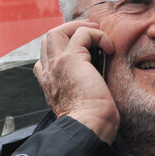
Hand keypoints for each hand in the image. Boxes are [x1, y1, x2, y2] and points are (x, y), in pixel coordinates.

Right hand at [33, 20, 118, 143]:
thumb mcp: (79, 103)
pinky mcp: (71, 59)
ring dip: (80, 28)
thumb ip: (80, 88)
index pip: (45, 59)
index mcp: (49, 83)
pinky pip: (83, 34)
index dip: (62, 50)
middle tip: (90, 35)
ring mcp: (56, 64)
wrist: (88, 127)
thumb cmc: (90, 122)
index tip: (83, 51)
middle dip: (69, 31)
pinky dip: (98, 36)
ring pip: (58, 31)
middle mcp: (48, 72)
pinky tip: (109, 48)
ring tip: (97, 34)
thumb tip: (97, 77)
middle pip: (48, 39)